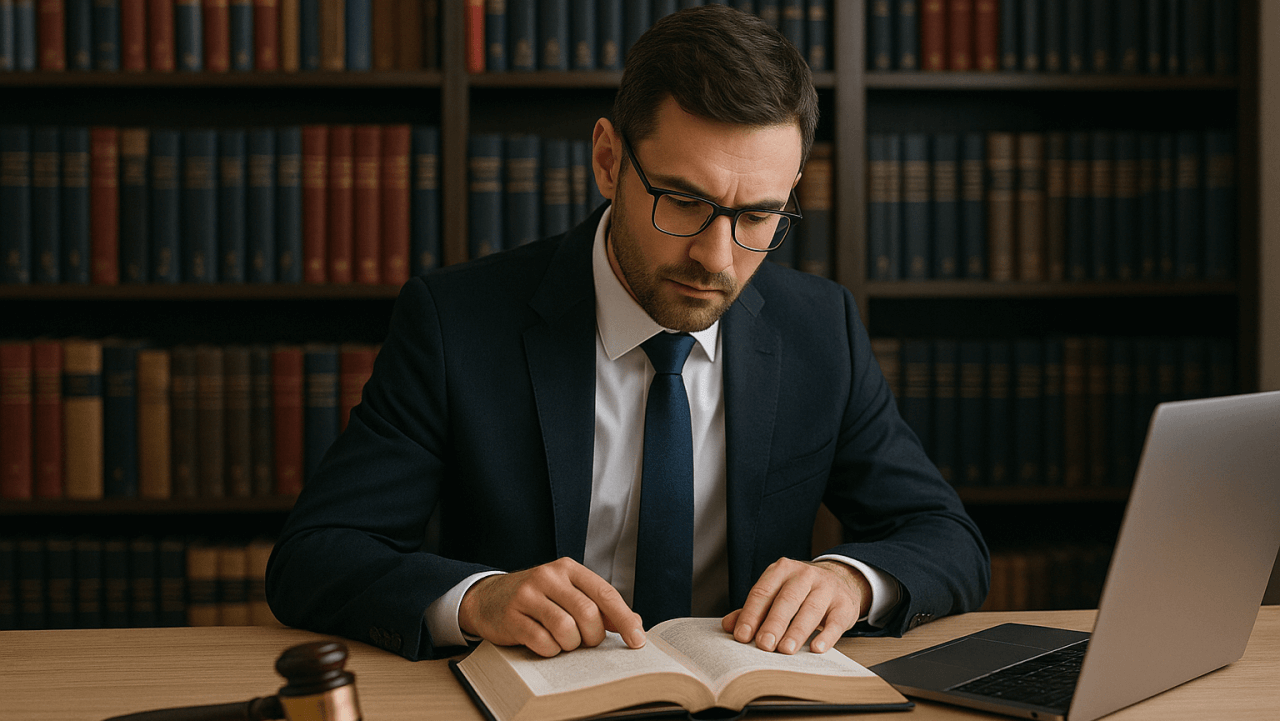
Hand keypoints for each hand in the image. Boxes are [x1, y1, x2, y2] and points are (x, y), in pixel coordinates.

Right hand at [458, 557, 646, 656]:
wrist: (488, 598)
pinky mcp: (511, 617)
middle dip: (593, 636)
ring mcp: (528, 595)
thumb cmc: (537, 598)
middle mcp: (548, 577)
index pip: (605, 593)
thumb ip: (599, 605)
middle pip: (588, 614)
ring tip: (563, 641)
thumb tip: (635, 623)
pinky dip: (550, 650)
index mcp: (568, 568)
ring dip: (570, 644)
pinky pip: (543, 642)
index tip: (637, 640)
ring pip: (566, 630)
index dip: (624, 619)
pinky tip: (545, 643)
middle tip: (586, 641)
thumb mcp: (568, 593)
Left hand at [721, 558, 869, 654]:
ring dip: (797, 631)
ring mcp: (826, 588)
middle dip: (773, 623)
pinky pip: (835, 621)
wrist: (840, 581)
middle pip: (786, 600)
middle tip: (764, 645)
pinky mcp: (844, 604)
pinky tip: (816, 648)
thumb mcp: (776, 594)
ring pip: (810, 609)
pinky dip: (826, 636)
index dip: (751, 614)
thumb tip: (728, 626)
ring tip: (785, 650)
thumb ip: (752, 610)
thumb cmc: (799, 593)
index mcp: (781, 570)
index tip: (742, 636)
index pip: (763, 592)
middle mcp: (804, 575)